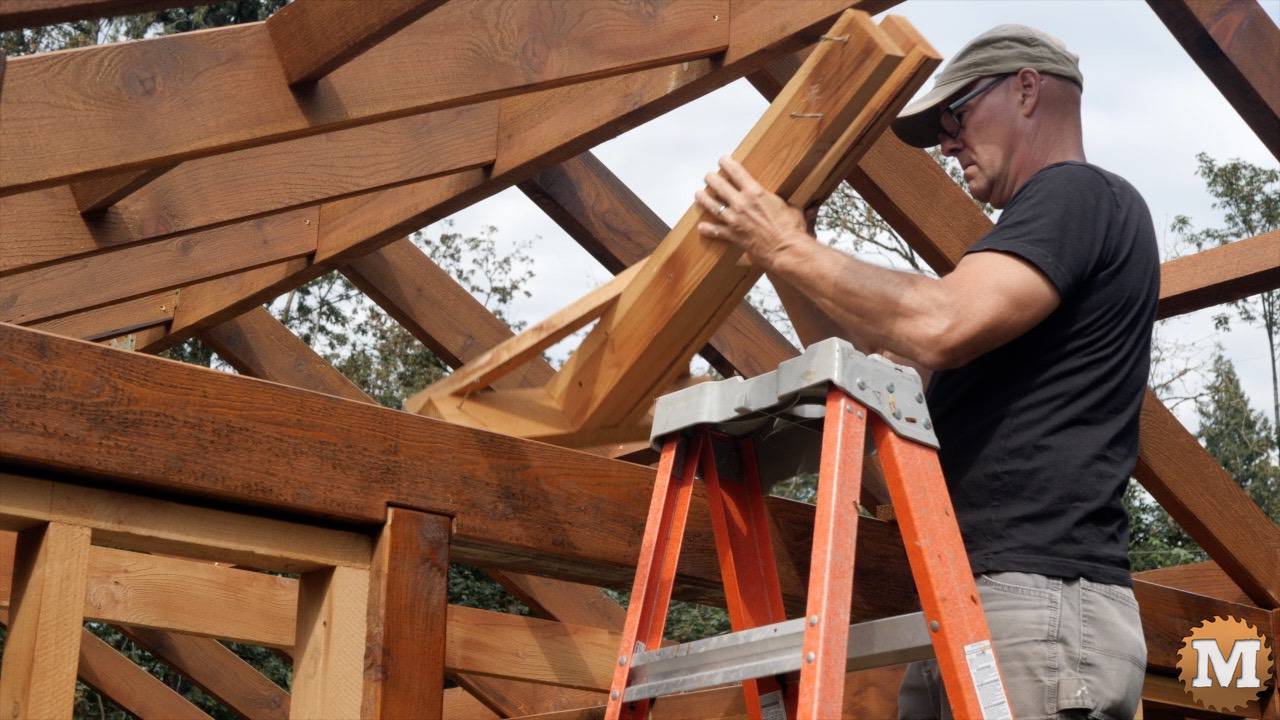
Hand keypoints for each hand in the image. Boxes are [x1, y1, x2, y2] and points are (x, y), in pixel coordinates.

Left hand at [694, 156, 812, 270]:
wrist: (787, 251)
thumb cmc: (792, 230)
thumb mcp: (793, 209)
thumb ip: (791, 204)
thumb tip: (810, 204)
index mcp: (756, 192)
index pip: (735, 171)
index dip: (726, 163)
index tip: (722, 160)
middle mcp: (741, 203)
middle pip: (719, 185)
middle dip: (711, 179)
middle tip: (709, 177)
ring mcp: (734, 220)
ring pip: (712, 205)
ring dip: (704, 199)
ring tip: (699, 194)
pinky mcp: (733, 235)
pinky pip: (715, 231)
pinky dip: (707, 229)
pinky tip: (701, 227)